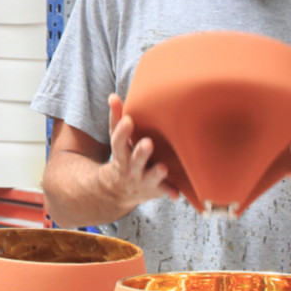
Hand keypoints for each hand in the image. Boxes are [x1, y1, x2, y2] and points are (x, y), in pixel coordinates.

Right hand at [99, 93, 178, 210]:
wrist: (119, 190)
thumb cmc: (123, 157)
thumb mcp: (117, 140)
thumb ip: (117, 118)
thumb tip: (113, 96)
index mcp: (121, 154)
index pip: (118, 141)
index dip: (122, 131)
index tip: (129, 120)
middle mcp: (130, 168)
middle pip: (134, 160)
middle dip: (141, 153)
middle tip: (148, 143)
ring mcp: (143, 181)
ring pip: (149, 178)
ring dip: (156, 173)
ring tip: (163, 167)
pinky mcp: (156, 190)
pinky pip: (163, 193)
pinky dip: (169, 193)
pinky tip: (177, 194)